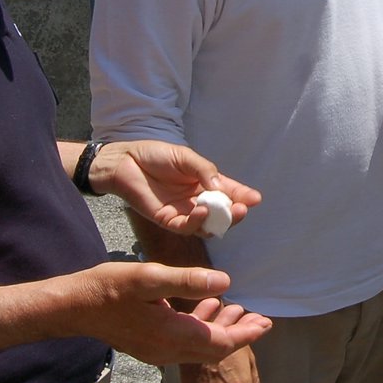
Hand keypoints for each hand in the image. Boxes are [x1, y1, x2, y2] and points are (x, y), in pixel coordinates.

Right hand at [80, 261, 270, 366]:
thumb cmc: (107, 288)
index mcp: (172, 335)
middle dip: (240, 335)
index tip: (266, 324)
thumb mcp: (148, 277)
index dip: (246, 335)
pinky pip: (185, 343)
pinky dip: (201, 327)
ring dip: (221, 330)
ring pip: (200, 347)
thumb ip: (187, 281)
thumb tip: (224, 282)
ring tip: (240, 311)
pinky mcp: (148, 345)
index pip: (220, 343)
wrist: (72, 308)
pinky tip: (206, 308)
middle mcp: (167, 350)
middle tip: (261, 320)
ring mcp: (156, 351)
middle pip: (214, 349)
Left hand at [97, 140, 259, 237]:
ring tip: (229, 211)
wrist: (125, 161)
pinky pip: (187, 227)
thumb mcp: (185, 157)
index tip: (256, 198)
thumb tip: (222, 188)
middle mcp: (197, 200)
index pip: (229, 192)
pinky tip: (202, 210)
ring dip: (220, 221)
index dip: (243, 196)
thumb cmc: (155, 155)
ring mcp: (184, 212)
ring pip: (208, 225)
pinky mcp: (168, 220)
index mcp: (205, 183)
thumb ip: (204, 171)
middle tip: (243, 208)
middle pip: (222, 212)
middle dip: (235, 212)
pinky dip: (197, 222)